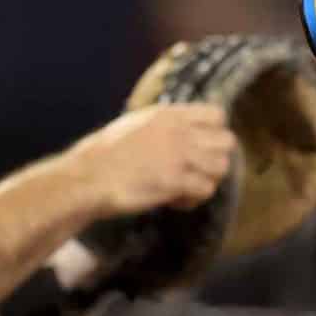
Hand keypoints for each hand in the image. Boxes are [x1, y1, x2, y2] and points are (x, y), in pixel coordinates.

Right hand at [73, 103, 235, 216]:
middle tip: (196, 173)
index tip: (200, 149)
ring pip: (221, 167)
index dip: (214, 134)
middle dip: (215, 159)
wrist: (88, 176)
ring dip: (206, 181)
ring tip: (184, 189)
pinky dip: (193, 199)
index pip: (218, 115)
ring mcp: (179, 155)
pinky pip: (206, 190)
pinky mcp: (175, 181)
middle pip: (227, 142)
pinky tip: (175, 201)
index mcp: (170, 115)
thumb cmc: (106, 154)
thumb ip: (165, 125)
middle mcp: (179, 131)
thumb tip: (185, 130)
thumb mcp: (137, 124)